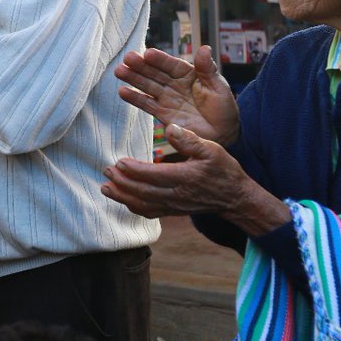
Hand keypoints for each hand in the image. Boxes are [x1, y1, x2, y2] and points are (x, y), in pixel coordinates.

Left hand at [100, 124, 289, 235]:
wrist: (235, 197)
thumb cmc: (223, 170)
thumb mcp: (212, 149)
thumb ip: (190, 140)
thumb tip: (170, 128)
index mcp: (185, 177)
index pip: (153, 176)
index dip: (133, 170)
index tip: (119, 162)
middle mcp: (176, 194)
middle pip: (142, 192)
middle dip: (121, 182)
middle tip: (107, 170)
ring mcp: (173, 205)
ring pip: (142, 205)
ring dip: (122, 197)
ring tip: (105, 187)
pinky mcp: (173, 211)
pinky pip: (149, 212)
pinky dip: (133, 207)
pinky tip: (122, 199)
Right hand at [115, 45, 239, 144]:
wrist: (224, 134)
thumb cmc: (224, 108)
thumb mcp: (219, 87)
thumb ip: (208, 69)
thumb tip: (204, 48)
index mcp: (188, 74)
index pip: (171, 64)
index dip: (160, 59)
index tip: (147, 53)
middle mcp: (174, 84)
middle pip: (155, 73)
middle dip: (140, 66)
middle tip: (127, 58)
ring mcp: (167, 98)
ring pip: (147, 86)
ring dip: (133, 78)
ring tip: (119, 71)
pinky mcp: (162, 113)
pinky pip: (146, 104)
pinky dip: (135, 98)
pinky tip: (122, 92)